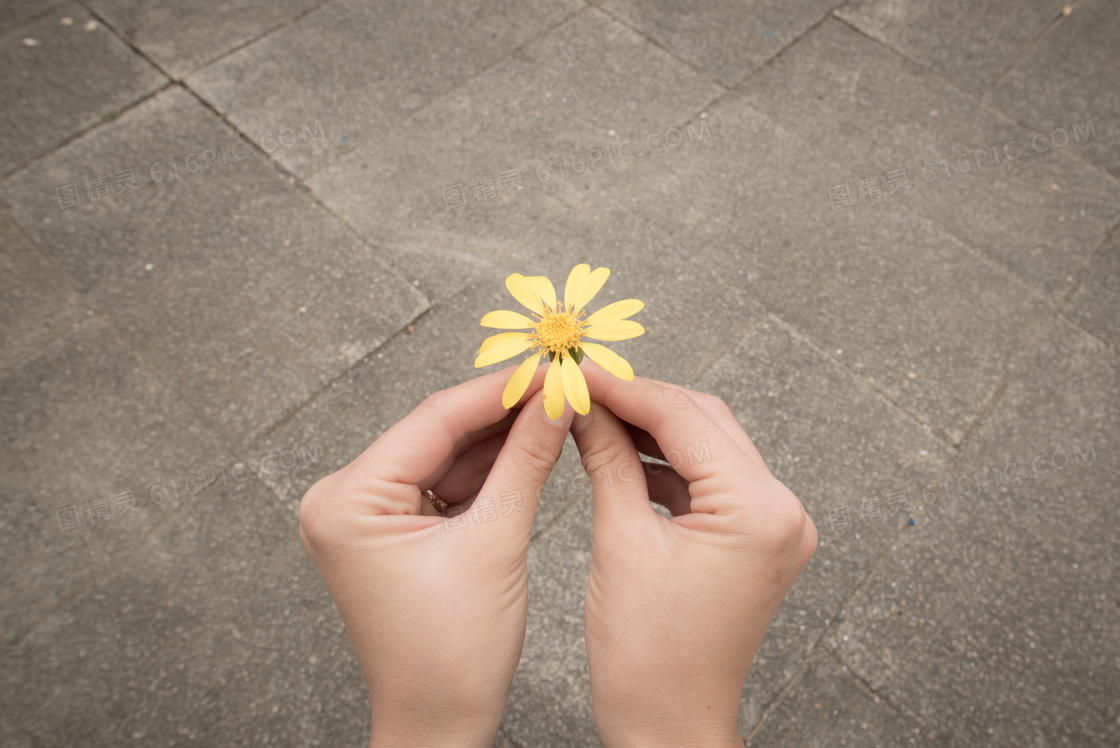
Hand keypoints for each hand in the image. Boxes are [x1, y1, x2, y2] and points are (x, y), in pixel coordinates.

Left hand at [298, 367, 573, 747]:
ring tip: (554, 409)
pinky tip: (530, 445)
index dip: (499, 390)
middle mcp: (345, 501)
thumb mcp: (495, 544)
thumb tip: (556, 401)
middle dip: (502, 411)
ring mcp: (366, 515)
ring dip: (499, 436)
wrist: (438, 725)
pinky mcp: (392, 530)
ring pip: (444, 455)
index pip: (433, 421)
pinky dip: (487, 469)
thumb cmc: (451, 658)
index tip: (548, 365)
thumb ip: (525, 462)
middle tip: (558, 382)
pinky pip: (444, 483)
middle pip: (436, 433)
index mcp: (347, 502)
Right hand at [571, 364, 816, 747]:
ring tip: (595, 419)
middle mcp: (782, 511)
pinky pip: (713, 481)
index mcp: (758, 511)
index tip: (578, 371)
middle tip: (583, 390)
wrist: (671, 726)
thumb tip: (583, 403)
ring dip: (654, 430)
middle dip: (641, 402)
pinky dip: (670, 466)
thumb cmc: (646, 657)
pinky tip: (623, 458)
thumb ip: (606, 459)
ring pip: (710, 446)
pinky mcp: (760, 540)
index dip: (624, 389)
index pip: (685, 419)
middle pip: (705, 422)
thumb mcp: (619, 542)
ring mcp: (777, 526)